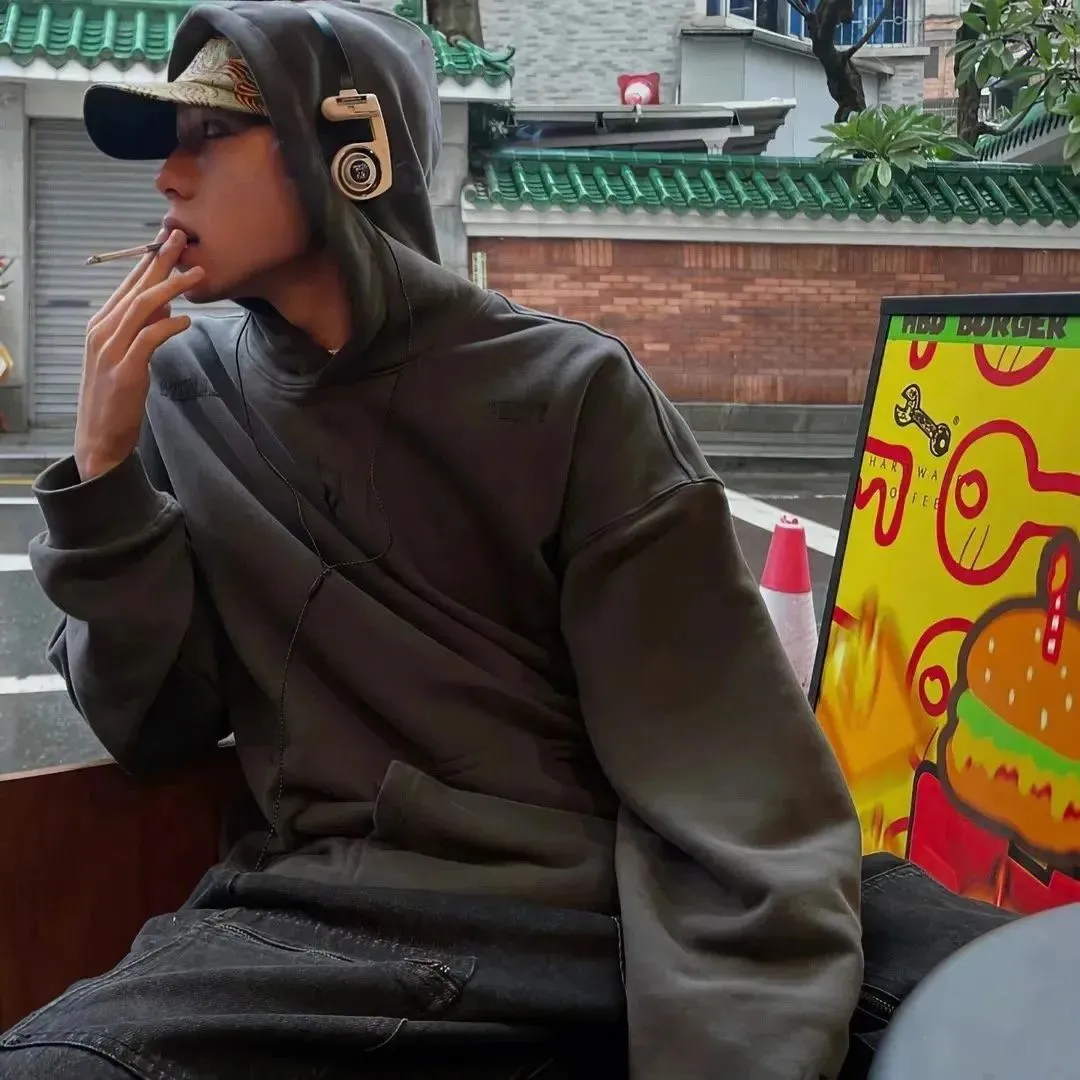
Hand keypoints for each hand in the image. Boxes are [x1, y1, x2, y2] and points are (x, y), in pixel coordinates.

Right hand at [74, 229, 204, 481]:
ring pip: (142, 307)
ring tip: (197, 274)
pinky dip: (169, 325)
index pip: (127, 285)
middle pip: (134, 288)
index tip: (167, 241)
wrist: (100, 437)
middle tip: (181, 238)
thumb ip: (144, 330)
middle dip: (160, 261)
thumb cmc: (118, 398)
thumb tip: (168, 307)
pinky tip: (187, 320)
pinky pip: (149, 339)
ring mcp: (111, 350)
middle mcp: (102, 332)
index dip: (149, 261)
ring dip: (172, 287)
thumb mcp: (130, 357)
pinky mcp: (124, 371)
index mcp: (101, 325)